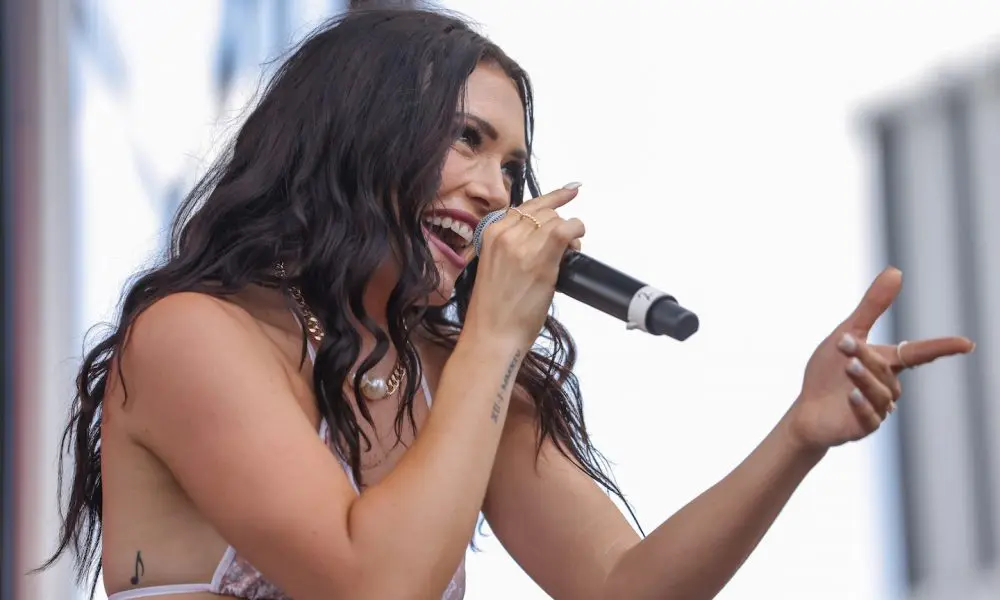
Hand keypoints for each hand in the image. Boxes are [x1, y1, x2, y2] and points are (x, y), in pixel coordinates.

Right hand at [464, 183, 585, 349]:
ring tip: (568, 255)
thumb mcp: (495, 267)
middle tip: (566, 248)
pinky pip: (566, 229)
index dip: (551, 198)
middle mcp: (505, 234)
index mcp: (491, 233)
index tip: (569, 191)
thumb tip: (541, 236)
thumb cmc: (494, 310)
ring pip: (557, 220)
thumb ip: (512, 246)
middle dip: (559, 226)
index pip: (526, 206)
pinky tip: (576, 245)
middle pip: (544, 213)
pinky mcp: (541, 258)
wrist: (492, 335)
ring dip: (569, 234)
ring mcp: (522, 244)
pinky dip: (577, 232)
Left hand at [785, 267, 974, 450]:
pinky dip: (862, 406)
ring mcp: (877, 410)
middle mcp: (888, 387)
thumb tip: (896, 271)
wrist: (806, 411)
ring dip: (864, 378)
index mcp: (886, 364)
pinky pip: (870, 418)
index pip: (918, 354)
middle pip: (886, 369)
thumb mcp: (847, 334)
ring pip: (880, 392)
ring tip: (847, 366)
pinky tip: (851, 396)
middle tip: (843, 344)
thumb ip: (872, 307)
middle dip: (865, 356)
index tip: (966, 344)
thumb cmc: (828, 372)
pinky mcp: (862, 427)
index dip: (942, 348)